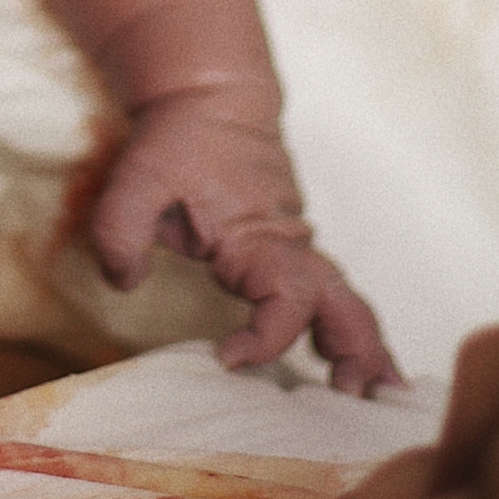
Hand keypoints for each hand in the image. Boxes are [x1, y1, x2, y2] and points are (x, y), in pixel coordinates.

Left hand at [89, 86, 396, 393]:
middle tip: (351, 397)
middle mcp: (289, 247)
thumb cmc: (178, 140)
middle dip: (355, 350)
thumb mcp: (137, 176)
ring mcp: (296, 249)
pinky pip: (330, 297)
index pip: (287, 297)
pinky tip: (363, 370)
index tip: (227, 358)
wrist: (212, 99)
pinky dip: (352, 332)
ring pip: (346, 302)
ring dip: (364, 348)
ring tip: (377, 398)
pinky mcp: (291, 254)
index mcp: (258, 235)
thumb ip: (121, 228)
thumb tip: (124, 282)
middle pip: (342, 303)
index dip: (267, 338)